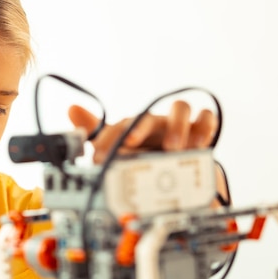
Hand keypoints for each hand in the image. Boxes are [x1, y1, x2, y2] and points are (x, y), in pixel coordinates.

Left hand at [68, 102, 217, 163]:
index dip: (110, 138)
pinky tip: (199, 144)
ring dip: (176, 126)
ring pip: (181, 108)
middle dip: (141, 128)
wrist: (179, 170)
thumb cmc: (147, 156)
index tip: (102, 155)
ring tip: (173, 148)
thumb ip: (98, 135)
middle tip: (133, 144)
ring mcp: (180, 125)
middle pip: (150, 114)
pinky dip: (203, 127)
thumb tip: (71, 108)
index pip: (121, 125)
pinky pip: (206, 118)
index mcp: (136, 127)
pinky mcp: (202, 131)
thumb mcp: (120, 152)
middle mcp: (156, 122)